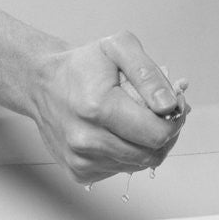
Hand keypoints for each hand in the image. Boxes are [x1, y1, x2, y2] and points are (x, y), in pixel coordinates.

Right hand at [29, 30, 188, 183]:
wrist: (43, 84)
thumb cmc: (82, 65)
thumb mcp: (120, 47)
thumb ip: (149, 74)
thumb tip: (170, 105)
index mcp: (98, 108)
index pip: (158, 133)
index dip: (175, 118)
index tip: (173, 102)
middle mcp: (86, 140)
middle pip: (153, 153)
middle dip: (167, 130)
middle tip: (161, 109)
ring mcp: (81, 160)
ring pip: (140, 163)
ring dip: (149, 142)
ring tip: (139, 115)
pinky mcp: (79, 172)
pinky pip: (122, 168)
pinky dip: (131, 150)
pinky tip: (122, 129)